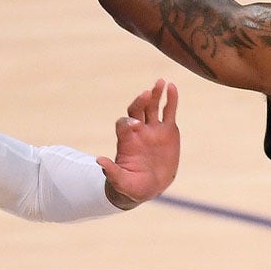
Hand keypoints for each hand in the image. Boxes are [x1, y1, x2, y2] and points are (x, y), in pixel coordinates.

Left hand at [97, 79, 180, 206]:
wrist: (149, 187)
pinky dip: (171, 99)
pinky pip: (169, 112)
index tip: (135, 125)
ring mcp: (153, 129)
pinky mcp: (168, 131)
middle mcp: (138, 131)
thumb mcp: (121, 182)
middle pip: (137, 110)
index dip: (128, 122)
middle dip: (140, 101)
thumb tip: (98, 161)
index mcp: (126, 141)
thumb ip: (112, 172)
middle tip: (147, 93)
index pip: (123, 124)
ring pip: (153, 107)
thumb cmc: (131, 186)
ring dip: (155, 94)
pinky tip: (172, 87)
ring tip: (160, 82)